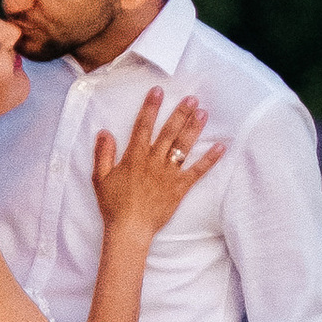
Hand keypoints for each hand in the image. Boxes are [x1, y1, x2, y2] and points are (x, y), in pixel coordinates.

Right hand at [91, 87, 223, 235]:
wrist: (129, 229)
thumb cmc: (113, 205)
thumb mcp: (100, 177)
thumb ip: (103, 153)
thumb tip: (104, 132)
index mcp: (134, 157)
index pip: (143, 126)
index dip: (151, 107)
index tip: (158, 91)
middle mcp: (153, 161)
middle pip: (169, 132)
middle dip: (180, 113)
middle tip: (192, 98)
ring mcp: (168, 174)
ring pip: (183, 147)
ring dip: (194, 129)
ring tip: (203, 113)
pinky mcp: (180, 188)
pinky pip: (197, 171)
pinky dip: (210, 159)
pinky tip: (221, 147)